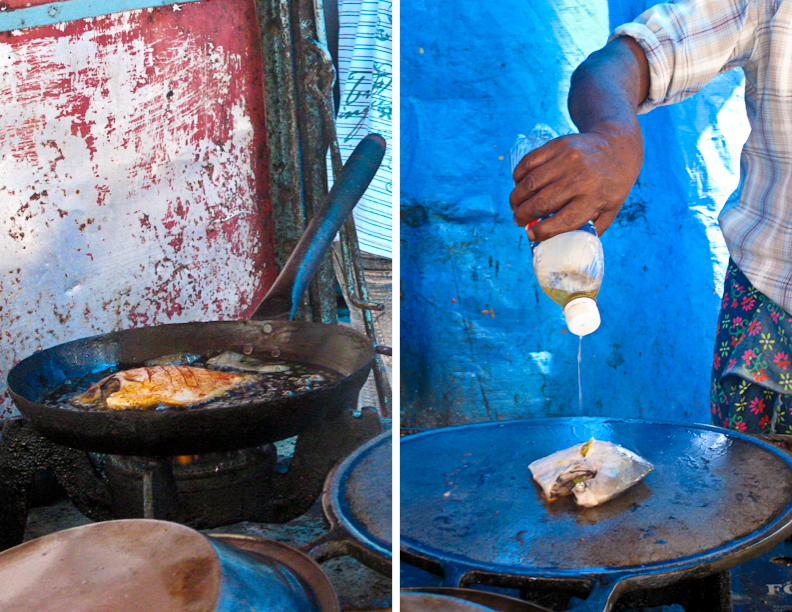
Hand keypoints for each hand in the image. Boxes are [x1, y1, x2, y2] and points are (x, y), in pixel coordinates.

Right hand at [509, 125, 642, 240]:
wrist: (617, 145)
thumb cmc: (611, 183)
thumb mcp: (610, 209)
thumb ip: (592, 228)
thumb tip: (566, 245)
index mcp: (594, 198)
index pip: (563, 221)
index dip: (542, 231)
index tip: (531, 235)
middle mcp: (580, 179)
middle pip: (541, 203)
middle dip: (523, 215)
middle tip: (518, 220)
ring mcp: (567, 160)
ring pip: (530, 183)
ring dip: (517, 198)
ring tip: (515, 205)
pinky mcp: (558, 145)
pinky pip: (529, 162)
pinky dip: (518, 176)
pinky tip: (518, 184)